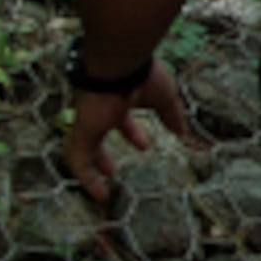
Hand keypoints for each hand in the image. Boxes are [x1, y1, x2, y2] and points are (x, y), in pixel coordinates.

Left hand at [63, 62, 197, 203]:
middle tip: (111, 169)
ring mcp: (88, 123)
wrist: (120, 65)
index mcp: (118, 101)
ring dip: (92, 172)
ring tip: (101, 192)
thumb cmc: (143, 76)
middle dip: (103, 156)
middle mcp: (99, 112)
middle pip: (97, 138)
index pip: (122, 120)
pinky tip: (100, 194)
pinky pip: (78, 162)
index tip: (143, 146)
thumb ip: (172, 115)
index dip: (132, 134)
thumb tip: (182, 132)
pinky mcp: (81, 133)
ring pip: (83, 152)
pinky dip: (87, 180)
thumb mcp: (165, 98)